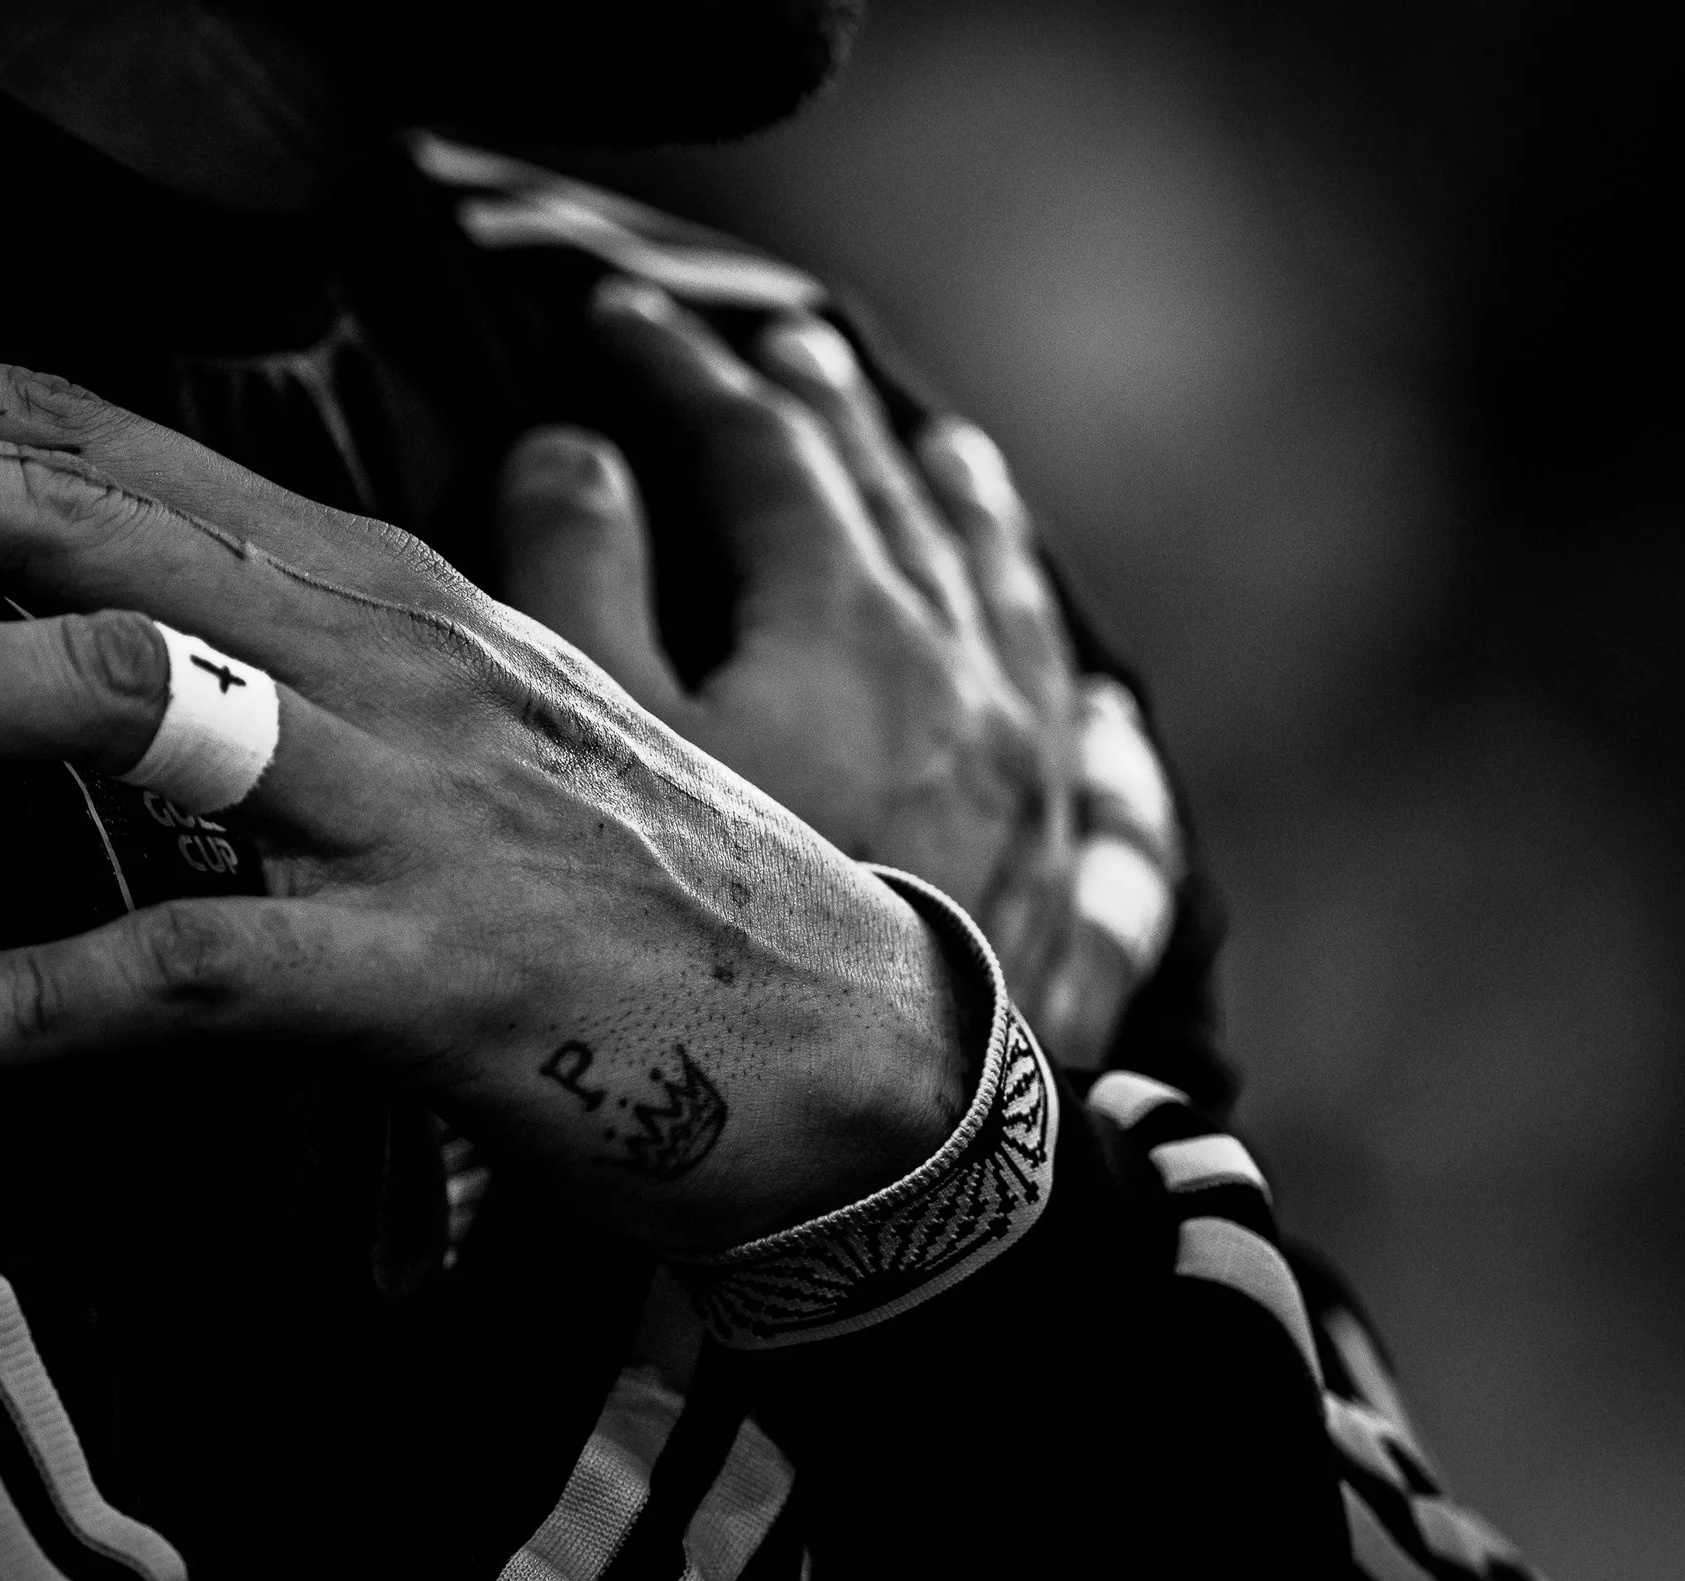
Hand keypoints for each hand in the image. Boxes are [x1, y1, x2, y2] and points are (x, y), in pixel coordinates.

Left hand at [0, 259, 972, 1255]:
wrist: (850, 1041)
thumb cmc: (648, 877)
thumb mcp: (489, 712)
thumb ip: (335, 635)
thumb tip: (209, 579)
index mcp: (384, 592)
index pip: (124, 443)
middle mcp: (390, 660)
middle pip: (102, 520)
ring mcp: (418, 807)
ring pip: (139, 704)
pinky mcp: (444, 973)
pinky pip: (215, 972)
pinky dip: (47, 995)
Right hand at [501, 280, 1180, 1064]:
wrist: (861, 1156)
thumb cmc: (702, 954)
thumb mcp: (600, 748)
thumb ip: (575, 579)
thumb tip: (571, 445)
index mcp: (851, 629)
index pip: (765, 452)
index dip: (683, 373)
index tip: (619, 320)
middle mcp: (971, 683)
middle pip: (900, 503)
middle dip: (826, 415)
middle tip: (778, 352)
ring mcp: (1038, 788)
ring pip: (1016, 608)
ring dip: (971, 517)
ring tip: (947, 454)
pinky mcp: (1067, 900)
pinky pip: (1104, 789)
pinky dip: (1099, 729)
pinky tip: (1113, 717)